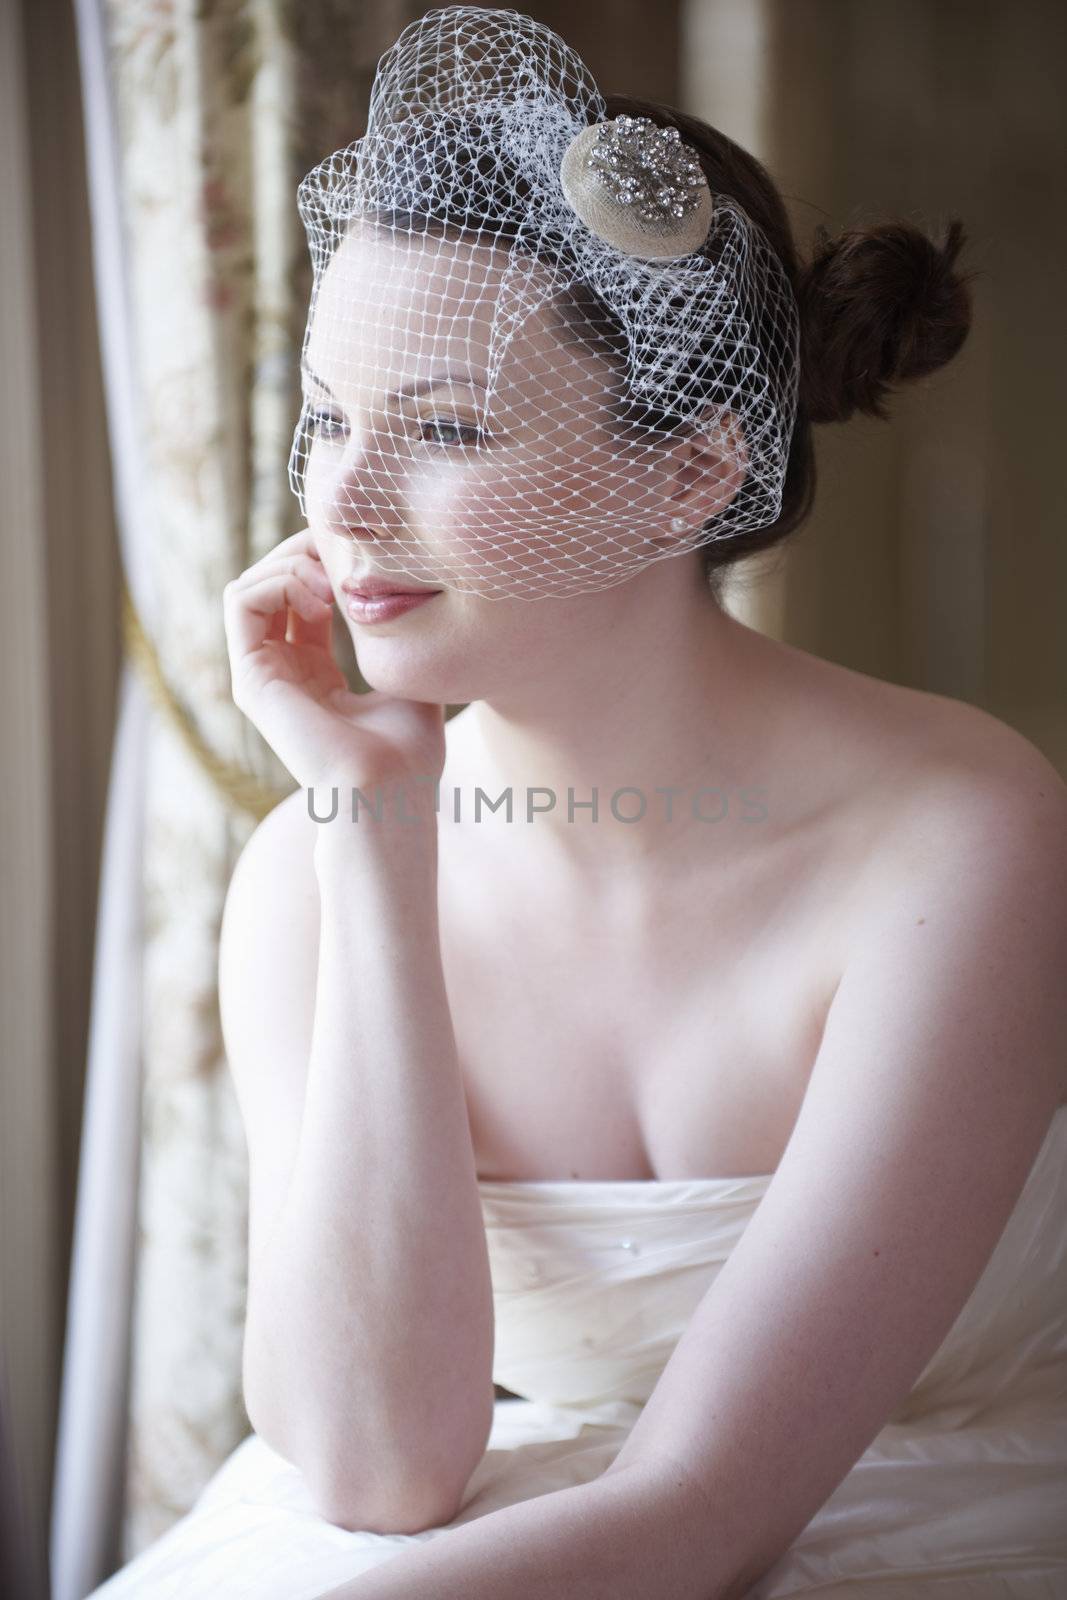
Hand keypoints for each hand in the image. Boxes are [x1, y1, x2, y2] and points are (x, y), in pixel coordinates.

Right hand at [223, 527, 446, 793]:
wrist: (391, 793)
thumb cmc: (409, 753)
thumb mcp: (407, 678)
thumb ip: (394, 637)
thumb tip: (402, 591)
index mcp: (313, 670)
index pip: (300, 594)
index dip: (324, 560)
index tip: (363, 553)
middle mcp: (281, 670)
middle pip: (270, 582)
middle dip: (303, 553)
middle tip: (343, 557)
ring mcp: (262, 675)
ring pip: (248, 585)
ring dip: (289, 564)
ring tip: (331, 581)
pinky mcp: (252, 680)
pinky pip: (240, 601)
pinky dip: (277, 581)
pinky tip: (319, 596)